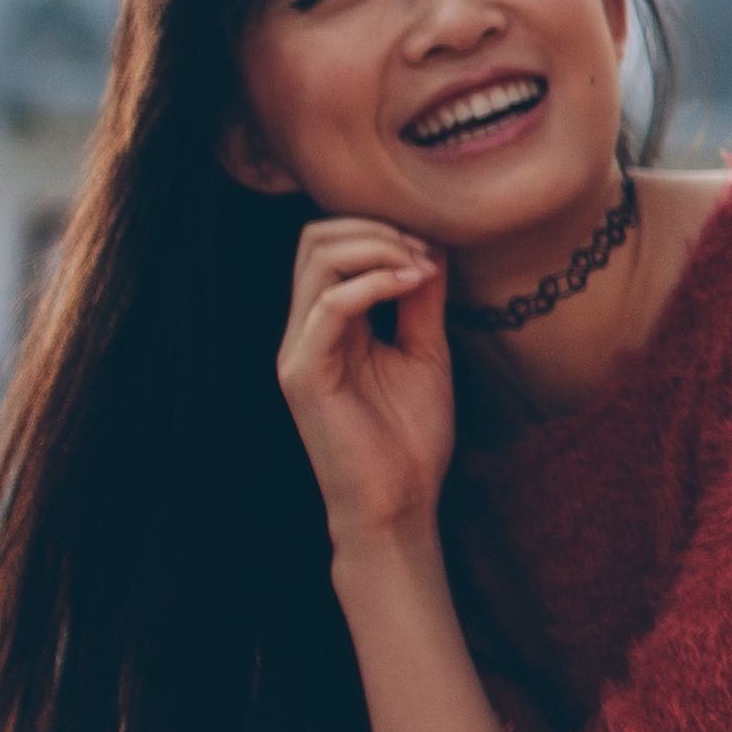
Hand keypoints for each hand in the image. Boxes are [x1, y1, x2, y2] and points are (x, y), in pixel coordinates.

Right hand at [280, 216, 457, 549]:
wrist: (399, 503)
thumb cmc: (410, 436)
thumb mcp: (425, 351)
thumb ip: (421, 300)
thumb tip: (432, 245)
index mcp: (328, 322)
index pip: (329, 244)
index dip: (380, 228)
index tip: (433, 245)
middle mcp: (304, 330)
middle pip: (314, 239)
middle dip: (375, 228)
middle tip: (425, 251)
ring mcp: (298, 350)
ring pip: (317, 260)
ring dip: (379, 248)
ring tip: (422, 269)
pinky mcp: (303, 374)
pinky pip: (327, 307)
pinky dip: (374, 283)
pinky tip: (412, 284)